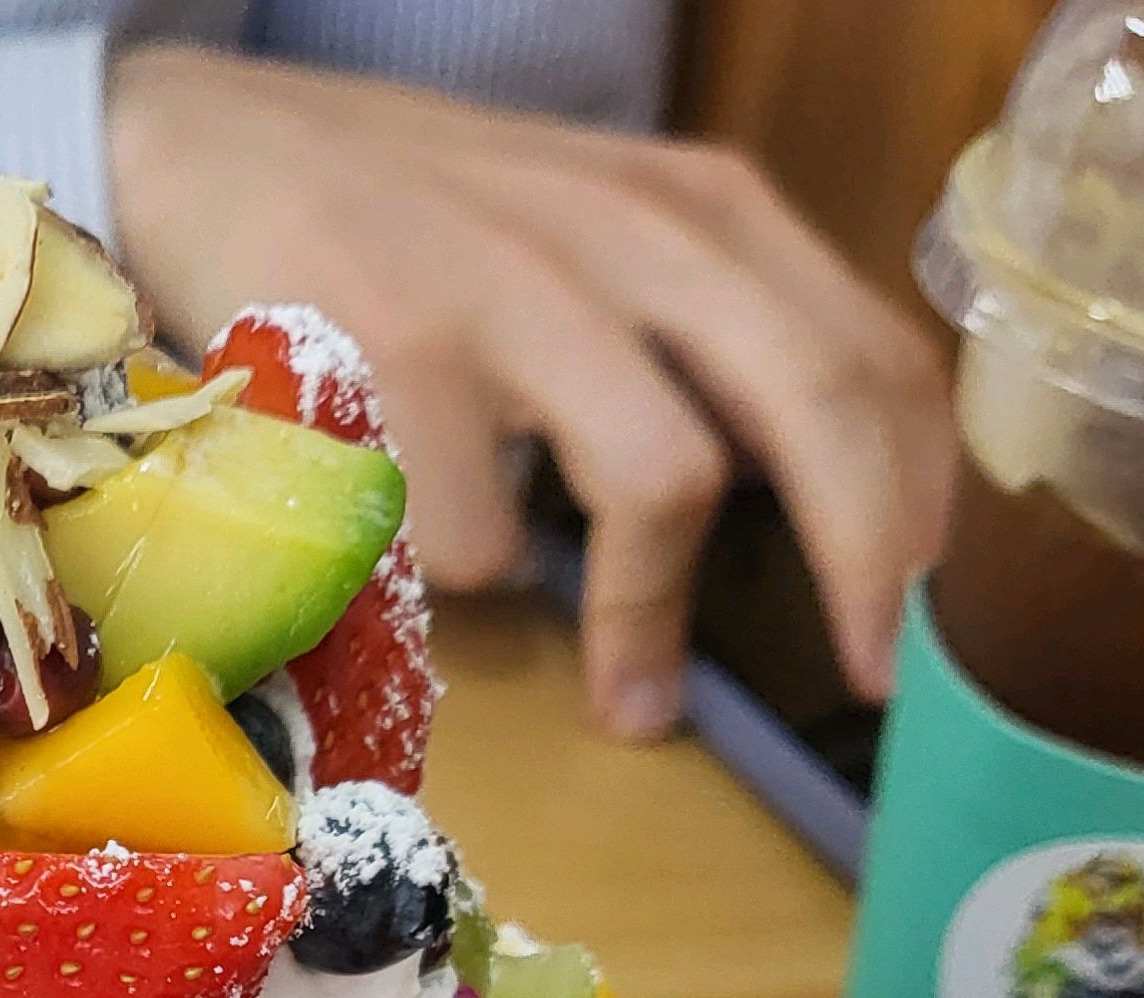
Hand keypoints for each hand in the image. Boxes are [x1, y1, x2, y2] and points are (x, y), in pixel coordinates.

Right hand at [107, 48, 954, 738]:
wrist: (206, 145)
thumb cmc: (408, 231)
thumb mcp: (585, 246)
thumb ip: (692, 340)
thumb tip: (799, 502)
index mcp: (700, 210)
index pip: (873, 354)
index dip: (926, 500)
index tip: (937, 622)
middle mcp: (632, 230)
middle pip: (814, 406)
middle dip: (866, 563)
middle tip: (876, 681)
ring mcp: (517, 289)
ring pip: (663, 479)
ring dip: (652, 621)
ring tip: (635, 706)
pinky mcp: (400, 352)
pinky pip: (482, 532)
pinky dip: (475, 582)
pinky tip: (439, 570)